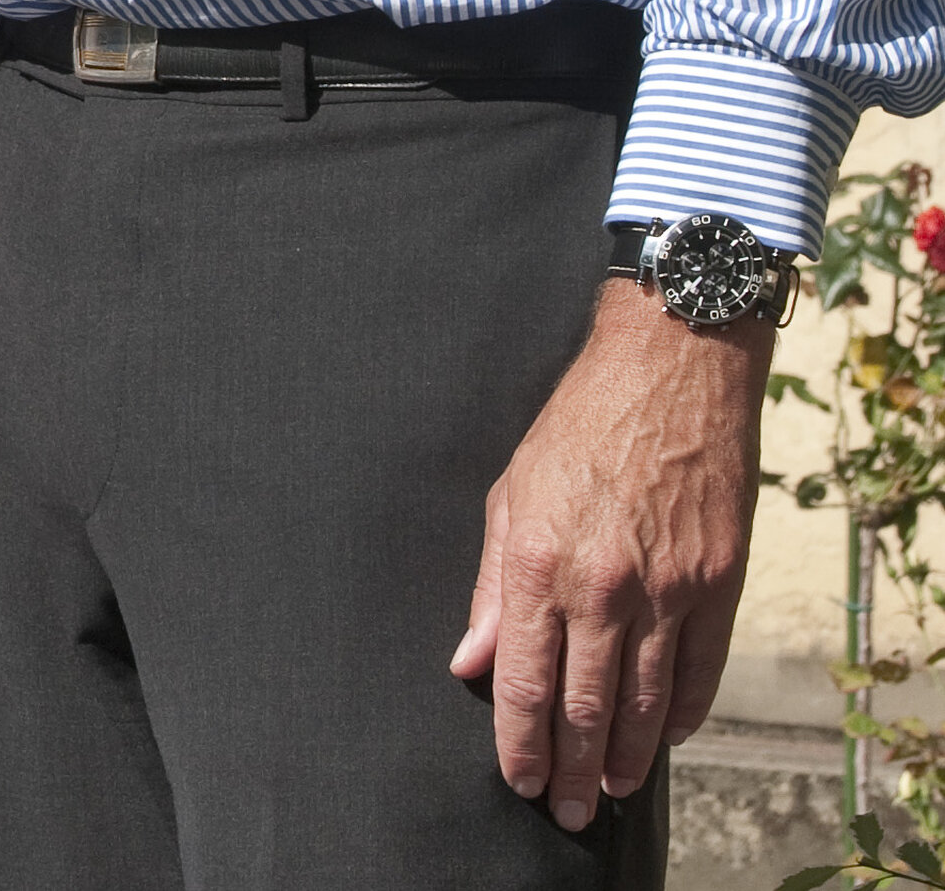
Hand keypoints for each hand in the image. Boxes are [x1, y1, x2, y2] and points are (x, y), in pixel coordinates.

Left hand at [450, 282, 773, 830]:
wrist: (670, 377)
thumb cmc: (577, 430)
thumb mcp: (510, 496)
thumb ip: (492, 587)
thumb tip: (471, 661)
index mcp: (539, 564)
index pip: (523, 681)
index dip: (517, 741)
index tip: (515, 778)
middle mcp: (604, 586)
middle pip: (583, 706)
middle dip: (568, 767)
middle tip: (561, 812)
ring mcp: (668, 590)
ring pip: (644, 701)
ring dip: (624, 756)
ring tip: (607, 789)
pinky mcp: (719, 584)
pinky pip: (700, 671)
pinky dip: (682, 714)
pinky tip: (662, 739)